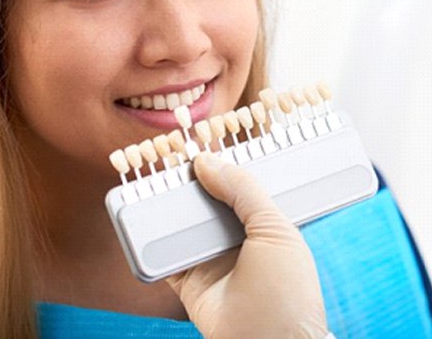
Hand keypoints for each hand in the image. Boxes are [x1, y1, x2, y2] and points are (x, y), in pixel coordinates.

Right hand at [165, 152, 328, 338]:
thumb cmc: (287, 290)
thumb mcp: (274, 227)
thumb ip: (243, 190)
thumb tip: (207, 161)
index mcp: (266, 223)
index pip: (241, 186)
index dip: (223, 165)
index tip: (203, 142)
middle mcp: (238, 239)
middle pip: (209, 201)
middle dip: (192, 180)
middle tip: (172, 154)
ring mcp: (212, 259)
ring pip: (185, 223)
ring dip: (169, 203)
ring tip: (153, 173)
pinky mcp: (189, 281)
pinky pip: (165, 255)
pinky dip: (152, 239)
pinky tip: (144, 212)